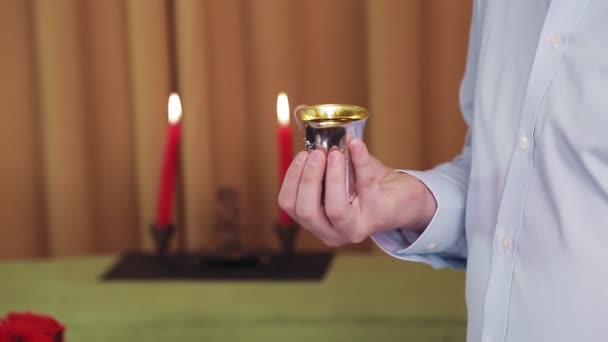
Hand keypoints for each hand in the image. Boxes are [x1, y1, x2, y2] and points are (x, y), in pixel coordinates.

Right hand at [278, 139, 436, 245]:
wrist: (400, 196)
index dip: (292, 179)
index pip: (290, 205)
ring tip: (335, 152)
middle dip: (309, 179)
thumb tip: (300, 111)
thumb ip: (317, 142)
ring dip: (332, 177)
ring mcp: (354, 228)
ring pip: (334, 208)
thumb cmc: (364, 181)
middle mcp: (330, 231)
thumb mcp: (337, 165)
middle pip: (307, 211)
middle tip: (317, 153)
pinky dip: (360, 162)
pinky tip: (357, 144)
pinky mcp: (377, 216)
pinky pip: (365, 187)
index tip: (301, 155)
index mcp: (315, 220)